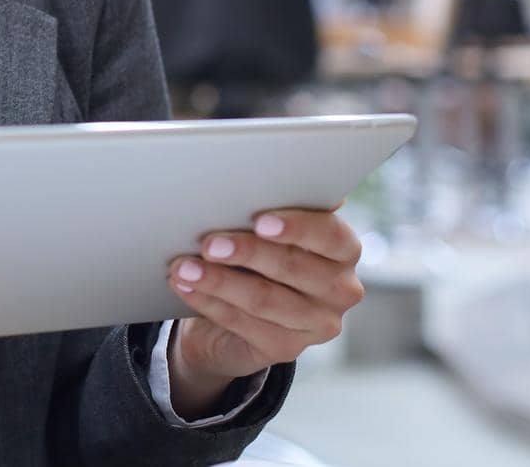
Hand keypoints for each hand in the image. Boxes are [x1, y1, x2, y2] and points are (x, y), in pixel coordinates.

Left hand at [166, 208, 364, 385]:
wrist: (236, 312)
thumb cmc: (255, 255)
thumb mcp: (266, 231)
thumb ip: (271, 213)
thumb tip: (254, 182)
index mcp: (344, 248)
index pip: (330, 235)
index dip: (296, 228)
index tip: (260, 221)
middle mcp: (341, 289)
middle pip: (293, 268)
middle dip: (246, 253)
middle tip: (209, 243)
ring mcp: (317, 323)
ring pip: (264, 298)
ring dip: (218, 281)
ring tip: (185, 267)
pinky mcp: (287, 348)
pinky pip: (243, 323)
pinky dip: (209, 302)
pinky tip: (186, 287)